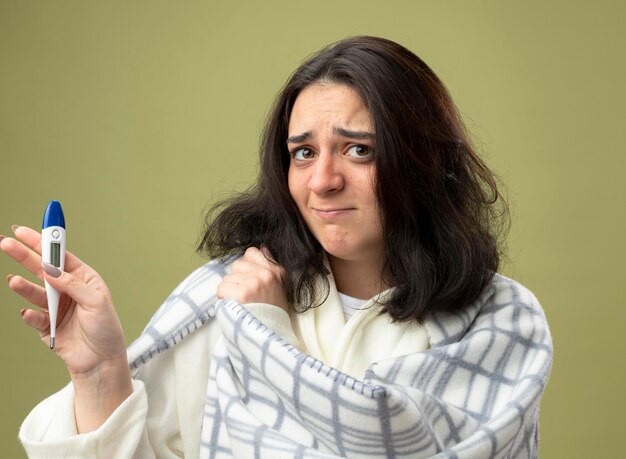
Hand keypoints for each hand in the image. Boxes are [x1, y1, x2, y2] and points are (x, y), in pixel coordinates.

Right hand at [1, 226, 131, 431]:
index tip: (26, 230)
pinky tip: (29, 313)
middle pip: (41, 268)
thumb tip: (50, 269)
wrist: (101, 361)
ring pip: (34, 291)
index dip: (44, 242)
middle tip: (6, 243)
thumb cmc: (106, 329)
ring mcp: (55, 307)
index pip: (60, 256)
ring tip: (14, 281)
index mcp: (83, 278)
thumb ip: (72, 285)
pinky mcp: (46, 326)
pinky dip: (30, 315)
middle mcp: (67, 290)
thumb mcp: (96, 301)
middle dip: (24, 255)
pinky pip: (33, 317)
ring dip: (23, 286)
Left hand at [217, 247, 288, 311]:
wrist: (270, 336)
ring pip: (228, 277)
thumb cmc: (271, 314)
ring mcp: (255, 283)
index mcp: (277, 272)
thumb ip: (270, 267)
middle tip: (245, 297)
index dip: (247, 267)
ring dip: (230, 291)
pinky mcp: (242, 293)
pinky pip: (222, 287)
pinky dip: (223, 298)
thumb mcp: (279, 288)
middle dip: (237, 279)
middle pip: (237, 264)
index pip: (253, 253)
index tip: (249, 283)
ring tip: (241, 304)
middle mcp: (268, 275)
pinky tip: (234, 307)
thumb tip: (262, 248)